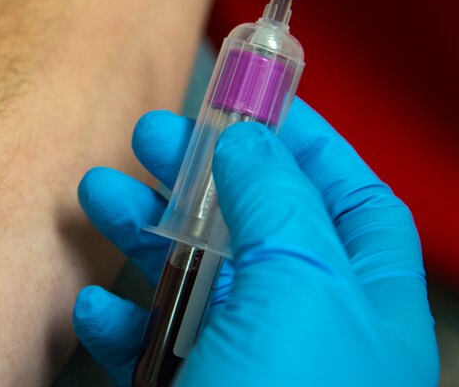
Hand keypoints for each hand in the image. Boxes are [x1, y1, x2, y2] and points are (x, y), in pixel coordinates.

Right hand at [72, 99, 438, 385]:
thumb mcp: (299, 285)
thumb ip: (277, 200)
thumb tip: (252, 141)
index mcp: (363, 300)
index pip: (348, 197)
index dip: (306, 142)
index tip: (253, 99)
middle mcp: (307, 329)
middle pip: (254, 225)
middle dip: (201, 174)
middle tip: (153, 135)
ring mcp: (245, 365)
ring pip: (191, 276)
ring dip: (141, 230)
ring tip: (97, 194)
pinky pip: (150, 343)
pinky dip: (119, 317)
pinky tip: (95, 304)